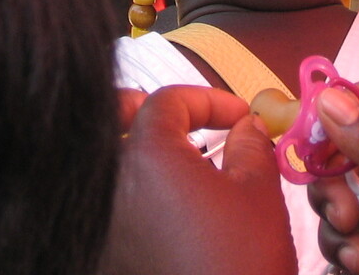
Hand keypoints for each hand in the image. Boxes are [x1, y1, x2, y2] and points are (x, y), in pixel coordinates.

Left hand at [101, 86, 295, 274]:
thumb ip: (251, 144)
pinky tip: (162, 204)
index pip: (167, 102)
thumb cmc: (240, 269)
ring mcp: (99, 224)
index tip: (236, 116)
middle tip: (177, 118)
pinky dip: (125, 195)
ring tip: (176, 160)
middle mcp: (109, 186)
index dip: (208, 100)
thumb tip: (246, 127)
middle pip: (109, 123)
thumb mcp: (259, 194)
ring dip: (131, 151)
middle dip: (139, 110)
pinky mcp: (105, 255)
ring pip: (102, 166)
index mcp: (146, 158)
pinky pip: (103, 208)